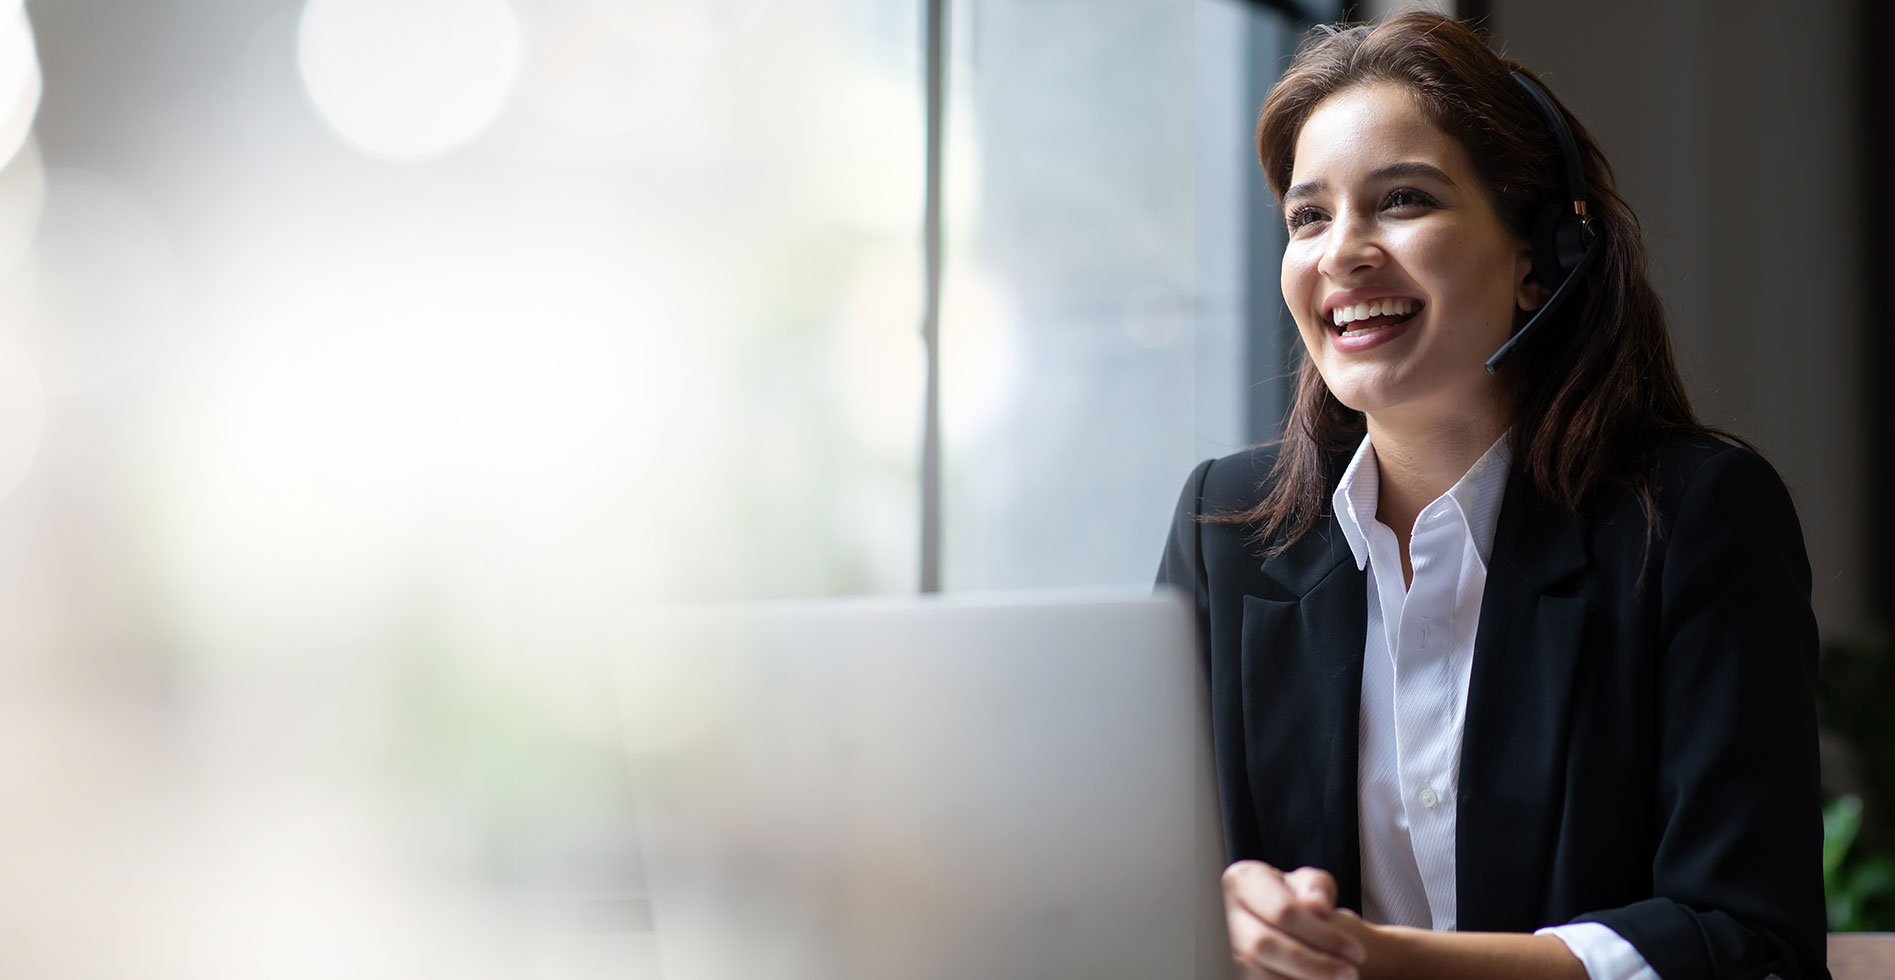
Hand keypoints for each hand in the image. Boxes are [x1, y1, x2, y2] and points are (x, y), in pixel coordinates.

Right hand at [1223, 860, 1368, 979]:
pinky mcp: (1228, 967)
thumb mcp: (1310, 885)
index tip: (1356, 952)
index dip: (1323, 935)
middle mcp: (1222, 912)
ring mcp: (1220, 943)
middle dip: (1313, 964)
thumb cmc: (1297, 899)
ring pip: (1256, 972)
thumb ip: (1316, 887)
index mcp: (1241, 880)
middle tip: (1349, 974)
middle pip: (1264, 945)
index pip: (1283, 911)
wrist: (1280, 922)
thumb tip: (1316, 907)